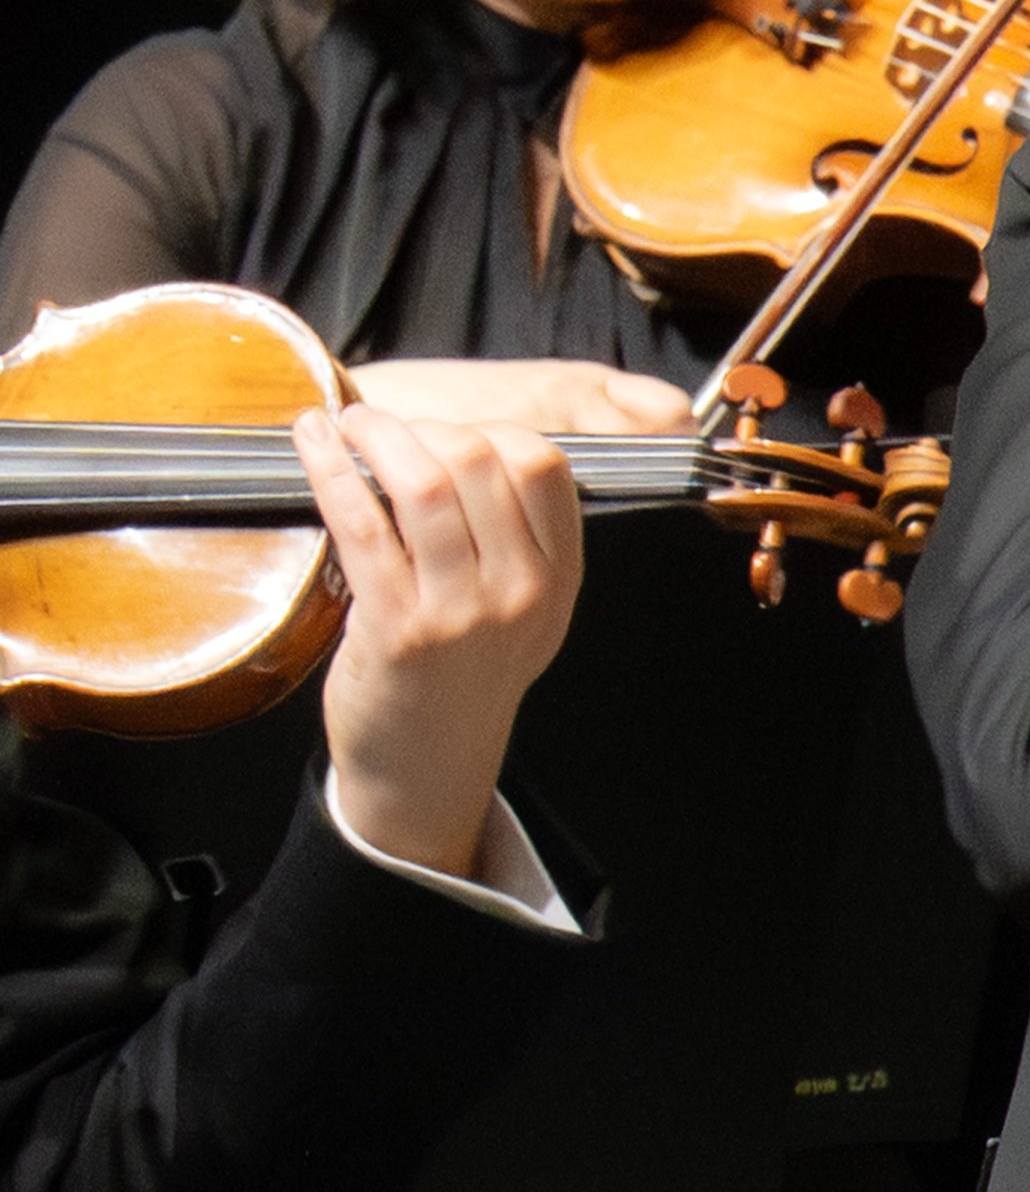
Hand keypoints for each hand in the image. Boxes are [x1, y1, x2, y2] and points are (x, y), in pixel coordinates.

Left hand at [306, 376, 599, 883]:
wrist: (427, 767)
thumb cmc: (460, 677)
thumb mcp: (523, 614)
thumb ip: (517, 539)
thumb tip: (463, 441)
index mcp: (556, 582)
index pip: (544, 466)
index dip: (487, 429)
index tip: (446, 433)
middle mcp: (519, 594)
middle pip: (482, 458)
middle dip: (422, 424)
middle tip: (384, 426)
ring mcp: (460, 613)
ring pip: (424, 480)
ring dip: (373, 433)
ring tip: (347, 424)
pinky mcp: (396, 626)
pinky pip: (362, 522)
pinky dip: (328, 468)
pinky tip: (310, 444)